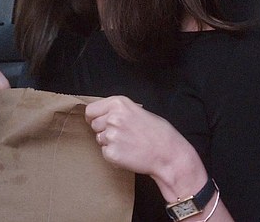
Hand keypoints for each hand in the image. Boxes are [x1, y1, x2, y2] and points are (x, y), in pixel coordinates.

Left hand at [85, 96, 207, 197]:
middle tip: (123, 135)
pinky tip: (129, 153)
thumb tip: (102, 114)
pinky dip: (114, 155)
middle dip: (103, 130)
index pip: (91, 110)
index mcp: (118, 103)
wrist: (168, 154)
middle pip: (94, 125)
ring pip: (99, 139)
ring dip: (110, 143)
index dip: (94, 117)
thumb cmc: (158, 133)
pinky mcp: (111, 153)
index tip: (97, 121)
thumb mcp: (138, 111)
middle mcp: (112, 117)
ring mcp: (111, 136)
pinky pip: (105, 153)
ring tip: (129, 144)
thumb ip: (119, 111)